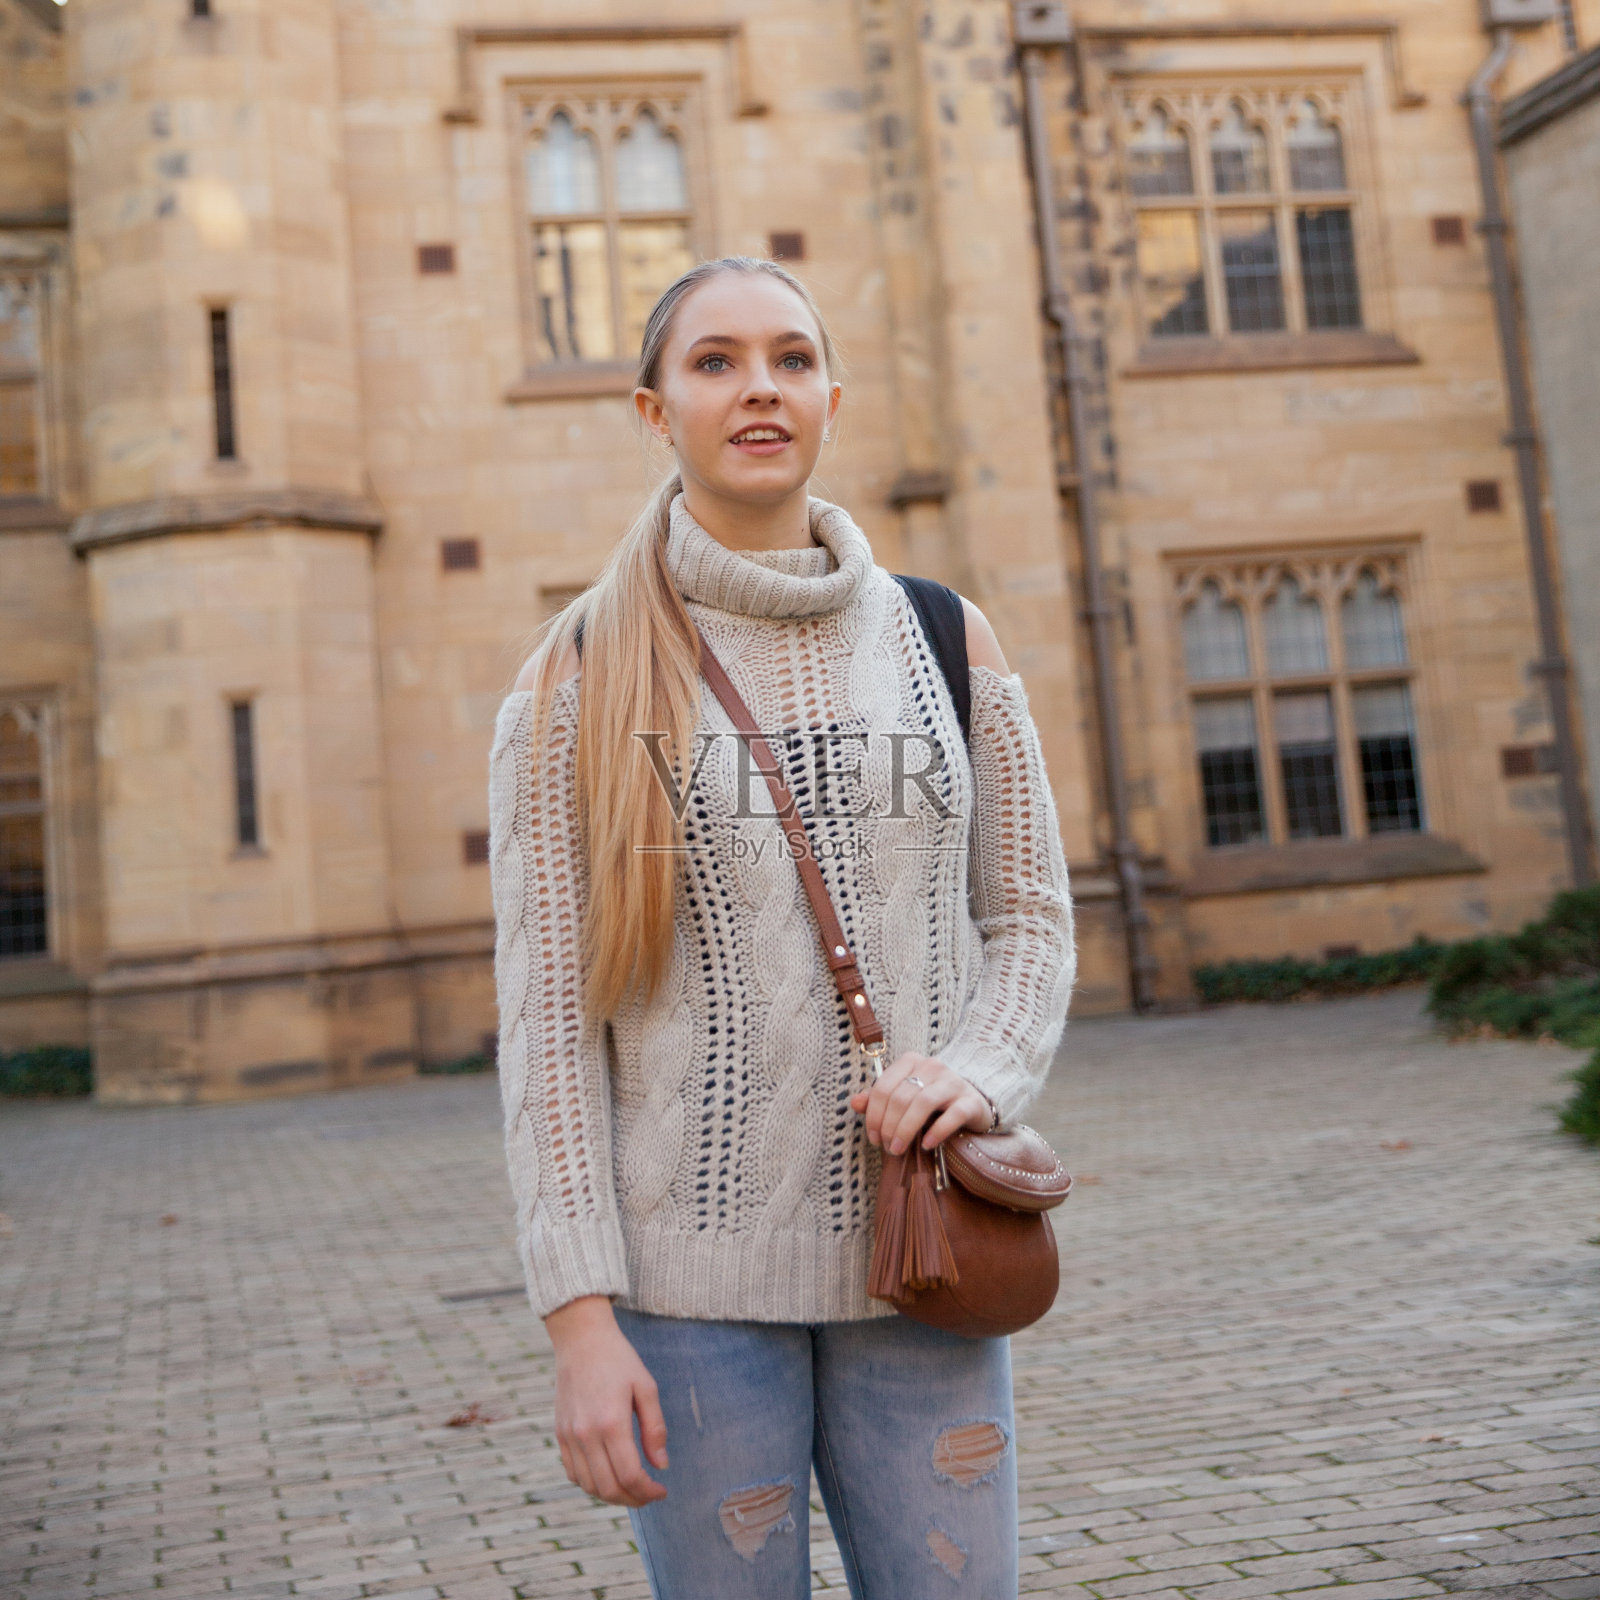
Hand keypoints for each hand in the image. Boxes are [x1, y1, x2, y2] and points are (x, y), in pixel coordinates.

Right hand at [544, 1295, 667, 1507]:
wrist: (581, 1340)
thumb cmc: (618, 1360)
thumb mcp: (646, 1387)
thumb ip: (655, 1428)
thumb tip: (661, 1466)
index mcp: (611, 1422)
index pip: (629, 1475)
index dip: (648, 1491)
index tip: (662, 1491)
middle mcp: (586, 1434)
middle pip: (609, 1488)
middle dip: (633, 1500)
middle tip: (649, 1496)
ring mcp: (569, 1436)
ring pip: (589, 1486)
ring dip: (612, 1496)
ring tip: (631, 1490)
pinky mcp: (559, 1434)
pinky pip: (573, 1473)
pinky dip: (591, 1484)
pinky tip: (608, 1477)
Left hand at [848, 1052, 991, 1155]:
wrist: (973, 1105)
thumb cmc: (933, 1102)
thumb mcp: (904, 1097)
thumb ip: (879, 1099)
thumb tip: (854, 1103)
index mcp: (911, 1062)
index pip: (883, 1087)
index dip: (873, 1115)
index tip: (873, 1138)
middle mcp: (932, 1066)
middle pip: (901, 1097)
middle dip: (889, 1126)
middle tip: (887, 1147)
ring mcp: (953, 1082)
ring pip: (923, 1103)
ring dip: (906, 1130)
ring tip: (899, 1149)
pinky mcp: (970, 1101)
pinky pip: (952, 1115)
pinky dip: (937, 1131)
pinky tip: (927, 1145)